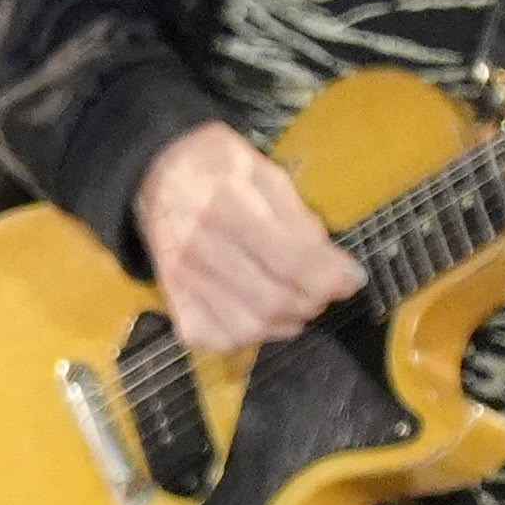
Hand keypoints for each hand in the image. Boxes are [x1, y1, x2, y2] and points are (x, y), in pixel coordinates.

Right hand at [137, 119, 361, 359]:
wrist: (154, 171)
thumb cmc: (216, 166)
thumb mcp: (265, 172)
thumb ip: (300, 219)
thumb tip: (336, 267)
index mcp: (227, 203)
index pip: (289, 258)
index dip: (330, 277)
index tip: (351, 279)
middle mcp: (199, 245)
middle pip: (271, 300)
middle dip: (312, 302)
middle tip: (323, 290)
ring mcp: (182, 276)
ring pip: (246, 327)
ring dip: (284, 323)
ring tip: (295, 303)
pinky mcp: (173, 297)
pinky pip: (214, 337)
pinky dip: (245, 336)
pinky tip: (258, 314)